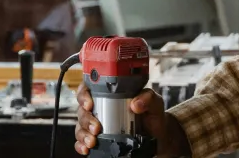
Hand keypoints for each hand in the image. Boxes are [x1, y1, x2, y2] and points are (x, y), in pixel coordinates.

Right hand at [74, 86, 189, 156]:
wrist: (158, 136)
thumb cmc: (153, 116)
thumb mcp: (155, 103)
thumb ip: (148, 97)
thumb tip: (135, 103)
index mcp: (110, 94)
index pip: (89, 89)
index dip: (84, 95)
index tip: (89, 104)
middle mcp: (100, 108)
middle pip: (82, 110)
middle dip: (86, 119)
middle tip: (96, 128)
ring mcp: (98, 124)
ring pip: (81, 126)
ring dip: (83, 134)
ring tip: (92, 141)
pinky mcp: (98, 138)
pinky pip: (83, 141)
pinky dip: (81, 145)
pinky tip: (86, 149)